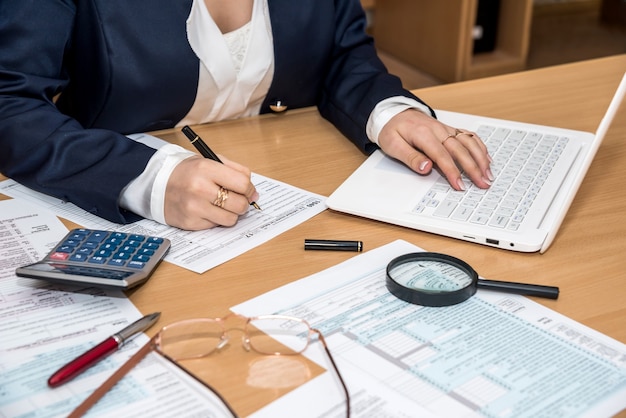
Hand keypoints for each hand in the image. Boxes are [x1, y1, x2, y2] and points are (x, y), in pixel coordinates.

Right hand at [163, 155, 258, 229]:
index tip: (248, 191)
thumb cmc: (188, 173)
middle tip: (237, 200)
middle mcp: (199, 188)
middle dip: (243, 203)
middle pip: (239, 204)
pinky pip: (216, 226)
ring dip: (231, 214)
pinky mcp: (190, 223)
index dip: (249, 189)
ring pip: (230, 219)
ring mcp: (194, 207)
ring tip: (222, 205)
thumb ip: (236, 171)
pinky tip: (207, 210)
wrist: (157, 184)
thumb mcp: (210, 161)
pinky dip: (216, 219)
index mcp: (206, 168)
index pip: (242, 183)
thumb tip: (254, 192)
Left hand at [377, 109, 492, 189]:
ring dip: (481, 158)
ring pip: (468, 142)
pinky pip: (468, 136)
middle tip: (482, 183)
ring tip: (488, 174)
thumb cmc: (392, 130)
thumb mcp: (393, 145)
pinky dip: (479, 147)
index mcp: (424, 134)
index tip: (460, 185)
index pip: (442, 156)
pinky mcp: (449, 129)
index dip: (453, 172)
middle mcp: (438, 130)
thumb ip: (410, 157)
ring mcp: (446, 129)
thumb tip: (426, 168)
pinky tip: (486, 158)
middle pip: (460, 150)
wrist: (393, 112)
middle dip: (474, 168)